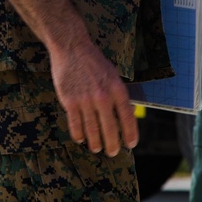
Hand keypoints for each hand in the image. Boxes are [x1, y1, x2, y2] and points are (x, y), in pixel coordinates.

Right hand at [49, 39, 137, 156]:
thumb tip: (128, 114)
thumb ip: (119, 95)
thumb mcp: (114, 75)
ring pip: (92, 130)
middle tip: (113, 153)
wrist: (72, 48)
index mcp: (117, 89)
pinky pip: (75, 125)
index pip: (127, 118)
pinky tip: (81, 139)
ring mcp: (86, 100)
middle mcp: (103, 97)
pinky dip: (79, 135)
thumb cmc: (94, 62)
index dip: (130, 134)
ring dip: (95, 143)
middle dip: (112, 144)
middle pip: (110, 129)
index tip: (131, 144)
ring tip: (96, 148)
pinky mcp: (70, 102)